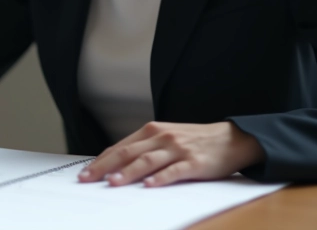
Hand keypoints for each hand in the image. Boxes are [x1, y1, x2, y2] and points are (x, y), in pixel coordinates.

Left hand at [77, 121, 265, 187]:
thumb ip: (146, 148)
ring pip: (148, 160)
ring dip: (129, 172)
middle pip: (128, 153)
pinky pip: (175, 171)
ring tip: (113, 183)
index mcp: (153, 131)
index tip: (85, 173)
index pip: (121, 147)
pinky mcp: (194, 162)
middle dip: (105, 167)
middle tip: (88, 179)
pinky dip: (161, 178)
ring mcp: (178, 149)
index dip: (101, 160)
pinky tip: (150, 185)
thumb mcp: (168, 138)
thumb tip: (117, 165)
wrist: (232, 138)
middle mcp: (163, 137)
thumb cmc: (196, 141)